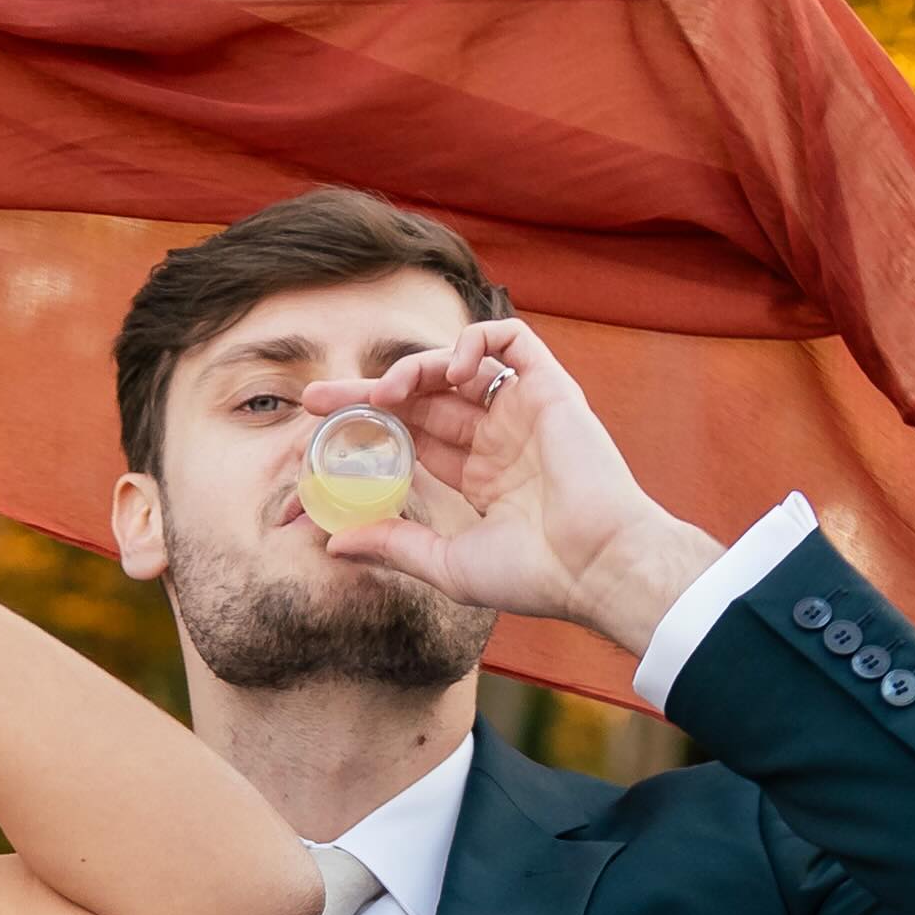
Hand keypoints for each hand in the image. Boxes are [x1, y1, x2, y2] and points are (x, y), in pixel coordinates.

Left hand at [301, 316, 721, 656]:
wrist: (595, 566)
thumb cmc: (533, 575)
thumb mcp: (447, 565)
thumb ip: (393, 545)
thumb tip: (332, 541)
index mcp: (478, 476)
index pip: (411, 438)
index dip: (367, 429)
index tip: (319, 431)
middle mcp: (498, 438)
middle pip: (423, 399)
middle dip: (369, 392)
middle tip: (319, 396)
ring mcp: (523, 410)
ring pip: (456, 366)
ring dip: (414, 368)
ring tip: (387, 391)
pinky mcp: (550, 387)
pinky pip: (509, 339)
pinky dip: (474, 340)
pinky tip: (449, 369)